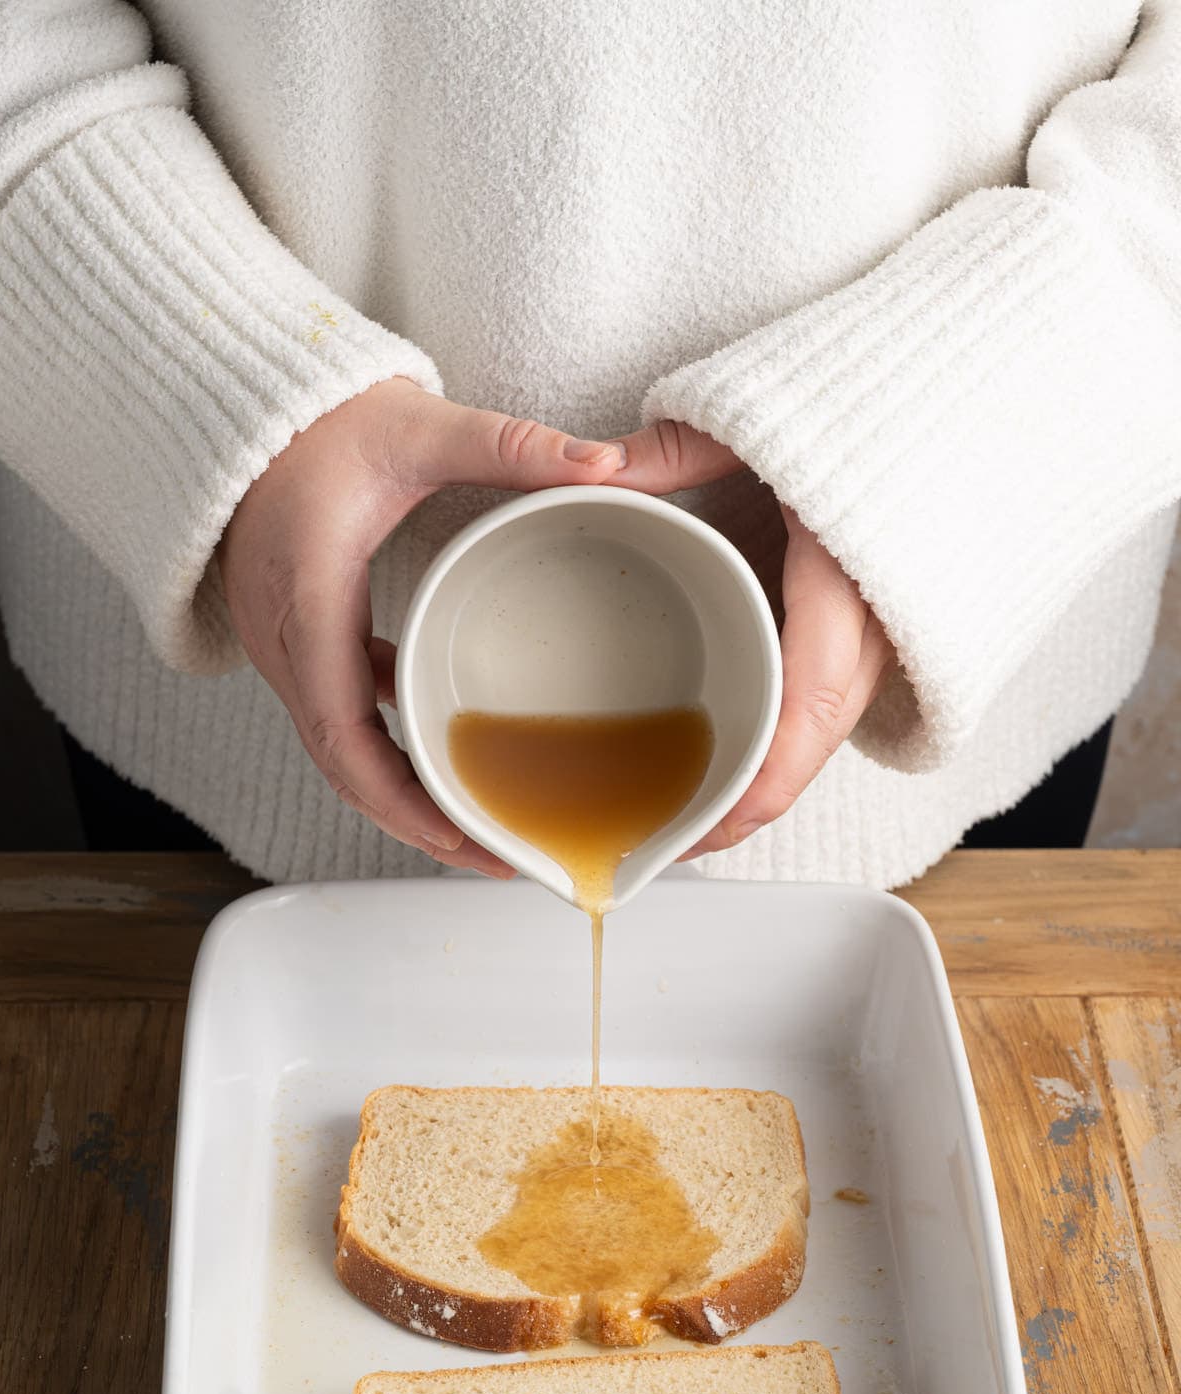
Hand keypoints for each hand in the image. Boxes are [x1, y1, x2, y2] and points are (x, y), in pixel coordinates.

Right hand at [218, 378, 625, 872]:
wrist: (243, 412)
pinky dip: (390, 754)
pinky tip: (445, 759)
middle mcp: (287, 643)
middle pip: (344, 766)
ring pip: (342, 752)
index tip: (457, 833)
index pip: (342, 731)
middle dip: (416, 822)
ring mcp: (287, 650)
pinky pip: (342, 721)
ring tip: (481, 830)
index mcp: (308, 603)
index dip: (396, 796)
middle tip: (497, 856)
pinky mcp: (302, 644)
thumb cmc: (318, 422)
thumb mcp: (416, 427)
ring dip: (405, 797)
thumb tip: (602, 462)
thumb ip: (508, 445)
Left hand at [608, 420, 895, 854]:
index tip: (711, 828)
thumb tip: (596, 472)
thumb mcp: (763, 418)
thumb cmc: (864, 403)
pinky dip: (783, 741)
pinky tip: (733, 757)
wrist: (949, 398)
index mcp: (845, 577)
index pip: (809, 707)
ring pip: (822, 732)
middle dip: (748, 806)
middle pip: (813, 742)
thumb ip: (680, 446)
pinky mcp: (875, 630)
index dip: (764, 783)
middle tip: (672, 842)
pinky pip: (829, 703)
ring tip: (691, 816)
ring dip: (764, 781)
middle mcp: (875, 619)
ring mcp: (885, 631)